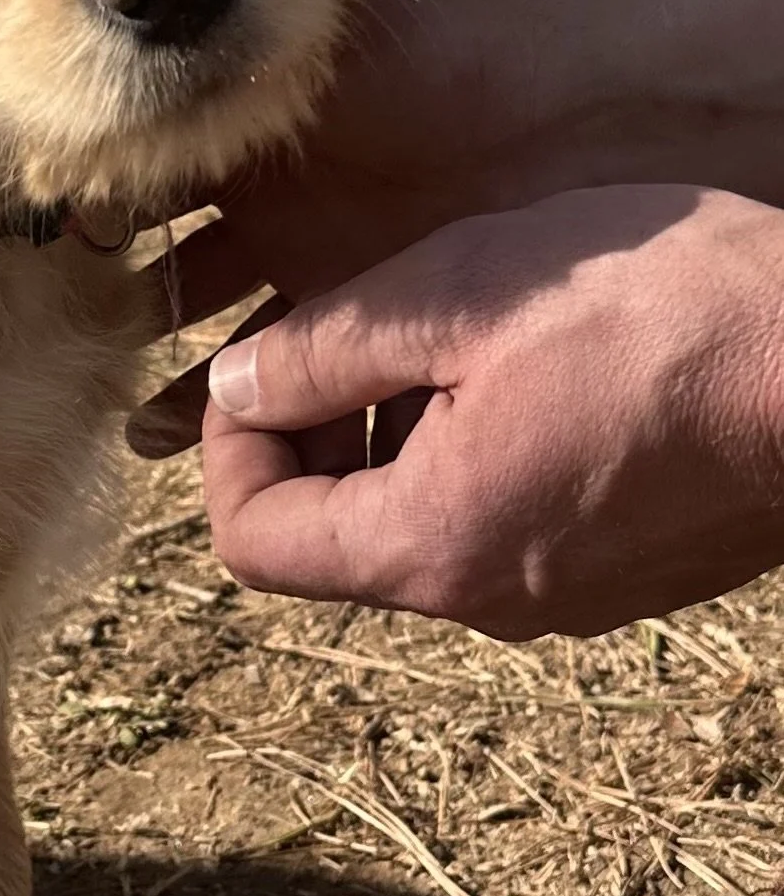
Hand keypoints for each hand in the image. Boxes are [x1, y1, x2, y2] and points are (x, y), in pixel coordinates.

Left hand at [195, 187, 783, 637]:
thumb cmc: (669, 315)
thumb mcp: (468, 293)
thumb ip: (328, 347)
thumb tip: (235, 386)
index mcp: (429, 548)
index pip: (251, 541)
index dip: (227, 445)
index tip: (264, 358)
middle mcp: (487, 603)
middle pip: (333, 539)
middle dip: (314, 432)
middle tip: (350, 328)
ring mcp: (567, 597)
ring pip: (424, 525)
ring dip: (400, 435)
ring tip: (451, 331)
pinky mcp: (627, 572)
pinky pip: (507, 525)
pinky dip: (480, 453)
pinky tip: (536, 365)